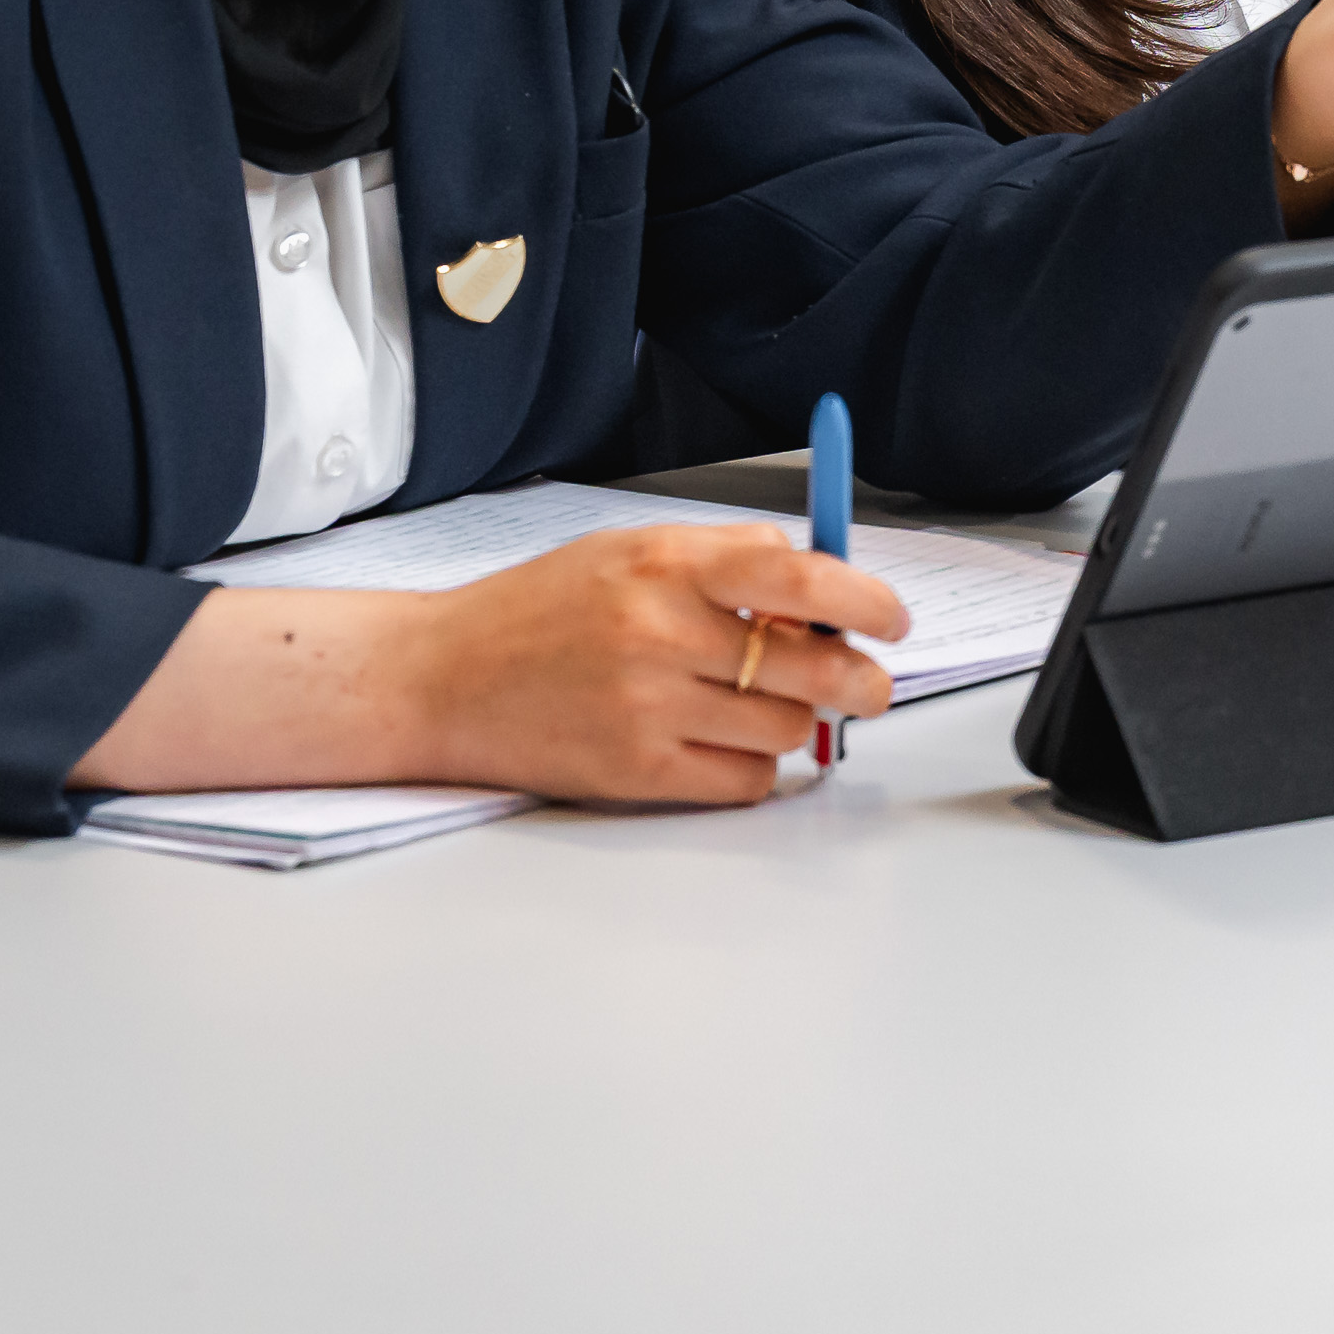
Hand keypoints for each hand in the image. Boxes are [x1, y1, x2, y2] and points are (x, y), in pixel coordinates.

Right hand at [391, 523, 907, 805]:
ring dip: (797, 723)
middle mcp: (661, 634)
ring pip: (786, 730)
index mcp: (666, 565)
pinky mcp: (635, 774)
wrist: (439, 679)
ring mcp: (648, 709)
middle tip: (869, 683)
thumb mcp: (628, 549)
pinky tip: (726, 746)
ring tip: (765, 707)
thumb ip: (724, 559)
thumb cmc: (536, 612)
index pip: (802, 578)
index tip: (893, 619)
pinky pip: (743, 783)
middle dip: (861, 680)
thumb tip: (819, 581)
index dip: (868, 600)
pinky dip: (753, 770)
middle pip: (813, 667)